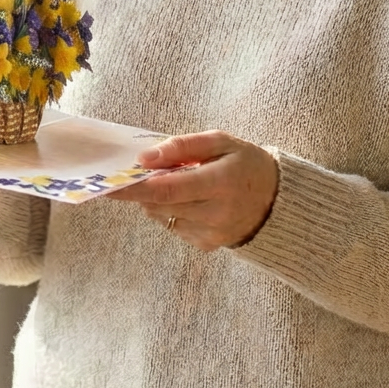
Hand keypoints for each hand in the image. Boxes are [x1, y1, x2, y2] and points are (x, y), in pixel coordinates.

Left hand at [108, 131, 278, 251]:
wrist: (277, 200)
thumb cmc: (246, 163)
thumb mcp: (220, 141)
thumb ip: (183, 146)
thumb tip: (146, 158)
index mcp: (221, 183)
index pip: (168, 189)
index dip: (136, 187)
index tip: (111, 182)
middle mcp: (216, 214)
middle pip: (161, 205)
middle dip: (139, 191)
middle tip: (128, 176)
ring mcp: (212, 234)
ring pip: (163, 217)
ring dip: (154, 199)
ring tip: (168, 182)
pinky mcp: (208, 245)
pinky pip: (174, 227)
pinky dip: (170, 211)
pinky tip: (186, 199)